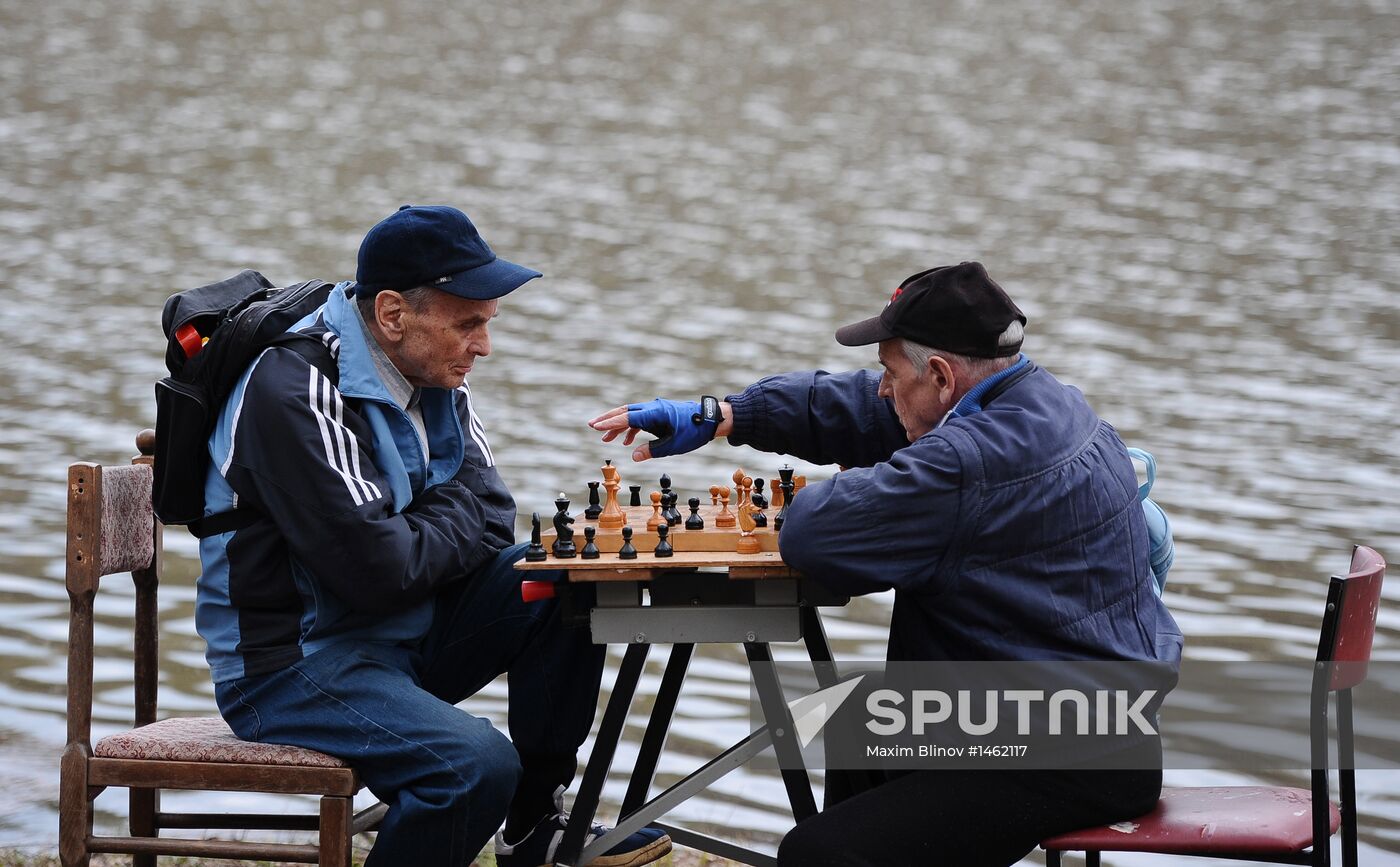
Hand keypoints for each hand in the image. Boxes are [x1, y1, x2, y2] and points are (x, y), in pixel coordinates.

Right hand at [589, 398, 721, 460]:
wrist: (710, 420)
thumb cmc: (693, 431)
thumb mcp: (672, 445)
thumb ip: (651, 451)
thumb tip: (632, 456)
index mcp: (654, 413)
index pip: (626, 417)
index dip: (609, 423)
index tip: (594, 426)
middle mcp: (652, 408)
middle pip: (624, 411)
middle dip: (607, 419)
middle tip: (591, 425)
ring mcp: (655, 410)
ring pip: (631, 415)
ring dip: (617, 426)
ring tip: (605, 439)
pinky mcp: (659, 414)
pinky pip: (640, 419)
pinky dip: (631, 429)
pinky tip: (626, 442)